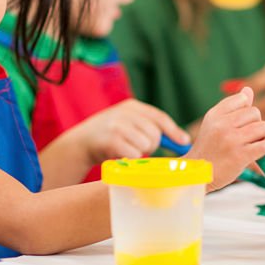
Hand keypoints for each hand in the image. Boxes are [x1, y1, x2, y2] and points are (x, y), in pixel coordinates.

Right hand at [74, 99, 189, 161]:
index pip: (159, 117)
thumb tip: (182, 140)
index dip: (174, 130)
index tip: (184, 142)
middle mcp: (125, 113)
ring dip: (140, 153)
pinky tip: (119, 155)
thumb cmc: (109, 136)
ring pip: (146, 145)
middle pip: (155, 133)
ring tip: (126, 150)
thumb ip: (150, 128)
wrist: (79, 143)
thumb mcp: (128, 124)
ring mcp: (117, 125)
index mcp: (131, 106)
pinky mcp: (111, 140)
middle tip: (139, 149)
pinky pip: (135, 154)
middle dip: (152, 146)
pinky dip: (130, 158)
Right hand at [187, 87, 264, 190]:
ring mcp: (232, 139)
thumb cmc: (208, 149)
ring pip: (262, 128)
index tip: (242, 123)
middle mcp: (222, 124)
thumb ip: (231, 107)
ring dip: (262, 137)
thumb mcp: (213, 124)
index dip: (246, 111)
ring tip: (252, 146)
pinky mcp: (240, 155)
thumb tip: (248, 90)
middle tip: (248, 138)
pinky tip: (259, 154)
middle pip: (255, 113)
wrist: (196, 174)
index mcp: (215, 114)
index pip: (242, 99)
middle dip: (255, 125)